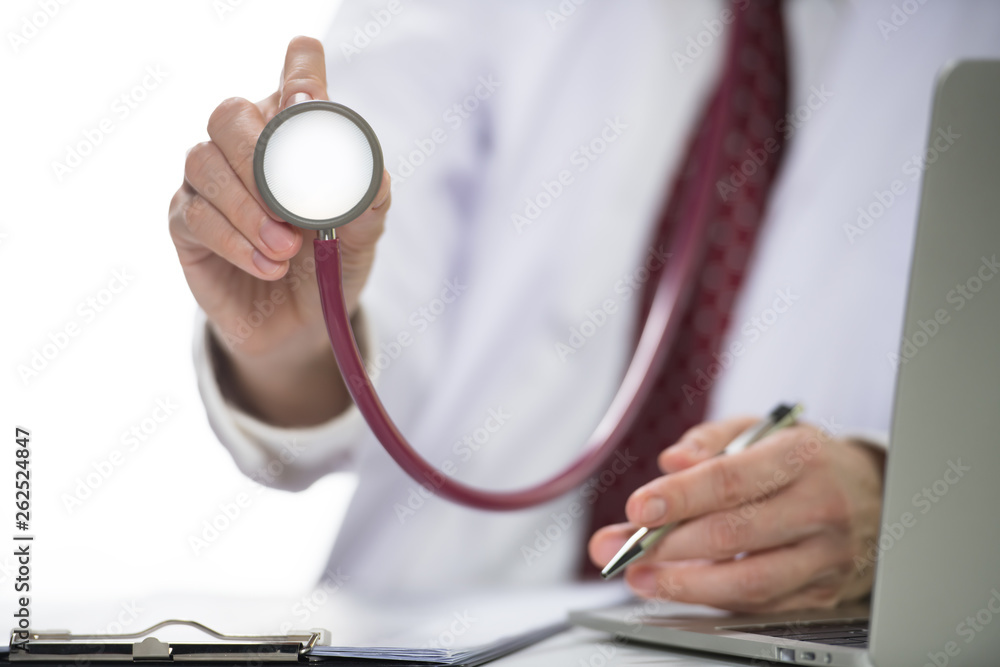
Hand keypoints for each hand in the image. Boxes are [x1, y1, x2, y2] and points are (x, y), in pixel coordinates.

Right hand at [168, 36, 390, 425]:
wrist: (301, 325)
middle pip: (228, 113)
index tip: (309, 98)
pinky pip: (195, 216)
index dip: (299, 73)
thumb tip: (367, 175)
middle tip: (291, 208)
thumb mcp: (362, 235)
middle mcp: (245, 148)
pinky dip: (235, 242)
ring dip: (248, 209)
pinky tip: (268, 266)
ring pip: (203, 162)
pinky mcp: (186, 224)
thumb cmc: (331, 264)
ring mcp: (209, 183)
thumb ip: (368, 201)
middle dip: (257, 156)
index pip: (293, 80)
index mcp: (293, 136)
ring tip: (287, 249)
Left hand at [588, 417, 884, 612]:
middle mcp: (818, 508)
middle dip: (665, 546)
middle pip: (733, 535)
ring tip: (640, 577)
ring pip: (748, 582)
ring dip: (683, 584)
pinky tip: (678, 588)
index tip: (637, 508)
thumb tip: (672, 461)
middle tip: (619, 549)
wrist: (876, 494)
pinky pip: (759, 604)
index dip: (680, 496)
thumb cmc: (804, 459)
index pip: (731, 480)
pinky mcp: (822, 592)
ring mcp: (825, 556)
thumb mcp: (761, 429)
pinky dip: (712, 600)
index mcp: (799, 457)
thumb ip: (711, 439)